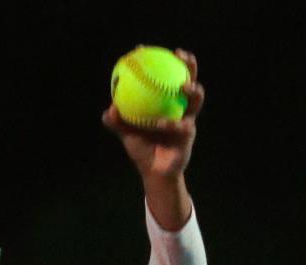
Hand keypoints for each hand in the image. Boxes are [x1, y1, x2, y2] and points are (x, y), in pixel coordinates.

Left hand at [102, 50, 203, 181]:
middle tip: (179, 54)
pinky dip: (171, 124)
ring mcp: (187, 119)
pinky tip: (162, 123)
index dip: (155, 60)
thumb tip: (110, 109)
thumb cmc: (142, 150)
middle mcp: (179, 107)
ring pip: (195, 99)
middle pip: (188, 79)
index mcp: (166, 102)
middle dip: (188, 65)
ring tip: (183, 86)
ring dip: (192, 90)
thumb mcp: (127, 134)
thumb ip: (118, 122)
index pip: (163, 76)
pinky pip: (182, 126)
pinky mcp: (189, 135)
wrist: (155, 173)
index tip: (142, 49)